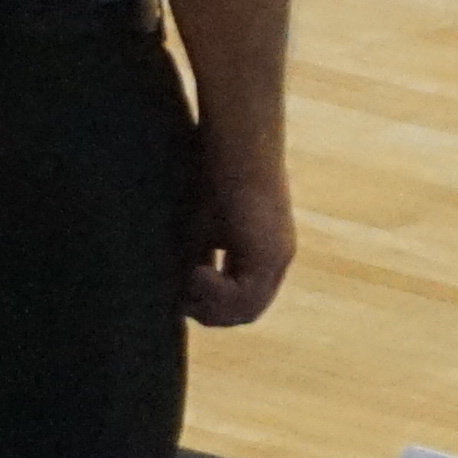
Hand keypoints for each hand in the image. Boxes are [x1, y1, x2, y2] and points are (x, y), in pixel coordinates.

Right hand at [184, 152, 295, 329]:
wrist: (237, 146)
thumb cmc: (214, 177)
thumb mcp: (202, 230)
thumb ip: (198, 263)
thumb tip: (180, 298)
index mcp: (264, 253)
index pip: (242, 300)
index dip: (211, 305)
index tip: (183, 293)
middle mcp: (277, 259)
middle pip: (246, 312)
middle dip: (210, 312)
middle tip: (182, 298)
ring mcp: (278, 258)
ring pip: (247, 310)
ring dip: (211, 304)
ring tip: (189, 279)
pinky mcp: (271, 254)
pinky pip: (245, 298)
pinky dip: (217, 294)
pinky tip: (198, 272)